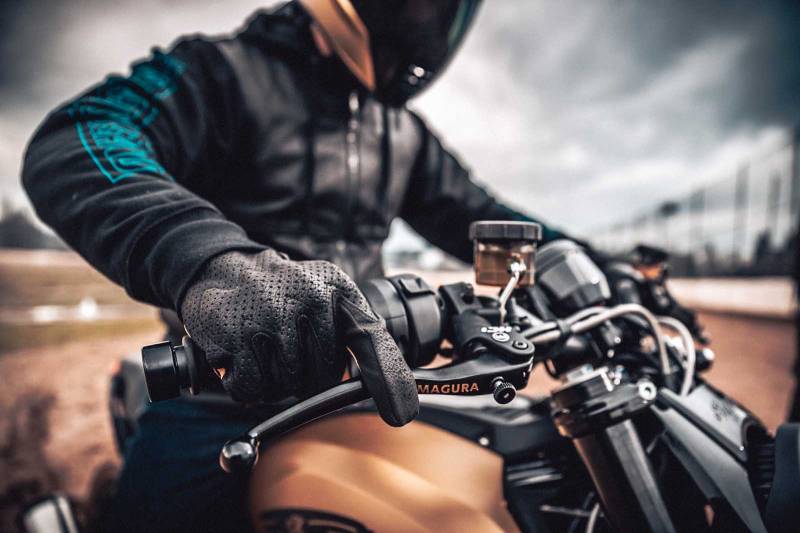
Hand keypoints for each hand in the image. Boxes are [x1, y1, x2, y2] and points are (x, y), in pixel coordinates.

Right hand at [180, 250, 418, 425]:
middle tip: (288, 352)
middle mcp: (308, 298)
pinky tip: (242, 356)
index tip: (402, 413)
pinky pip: (252, 389)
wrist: (224, 269)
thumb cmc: (285, 295)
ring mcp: (271, 316)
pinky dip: (247, 385)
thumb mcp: (327, 296)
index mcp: (337, 289)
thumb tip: (376, 383)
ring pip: (286, 387)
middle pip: (323, 378)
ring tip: (263, 348)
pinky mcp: (236, 335)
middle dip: (306, 378)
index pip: (371, 338)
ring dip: (274, 382)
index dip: (388, 378)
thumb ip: (356, 332)